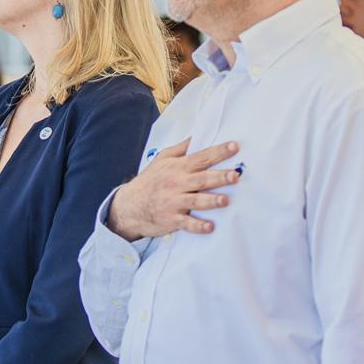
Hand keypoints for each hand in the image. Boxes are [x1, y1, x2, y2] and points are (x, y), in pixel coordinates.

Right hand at [106, 138, 239, 240]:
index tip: (234, 147)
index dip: (218, 152)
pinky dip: (197, 226)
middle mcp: (177, 184)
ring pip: (196, 201)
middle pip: (202, 179)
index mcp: (178, 168)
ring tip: (224, 201)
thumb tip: (197, 136)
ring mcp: (174, 202)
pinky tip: (210, 227)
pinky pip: (186, 224)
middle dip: (219, 177)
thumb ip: (181, 149)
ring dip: (210, 201)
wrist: (129, 206)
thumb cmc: (149, 181)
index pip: (201, 157)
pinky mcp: (172, 220)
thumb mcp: (162, 160)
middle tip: (235, 175)